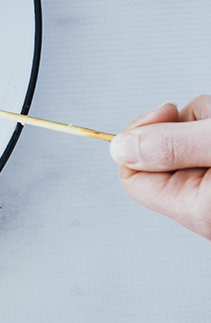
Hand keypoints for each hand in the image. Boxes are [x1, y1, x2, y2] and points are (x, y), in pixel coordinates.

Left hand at [109, 95, 210, 239]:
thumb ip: (171, 147)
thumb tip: (120, 148)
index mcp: (195, 207)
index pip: (133, 175)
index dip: (139, 140)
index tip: (163, 116)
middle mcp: (204, 204)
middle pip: (158, 150)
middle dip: (183, 124)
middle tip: (208, 123)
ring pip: (185, 138)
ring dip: (203, 120)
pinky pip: (204, 137)